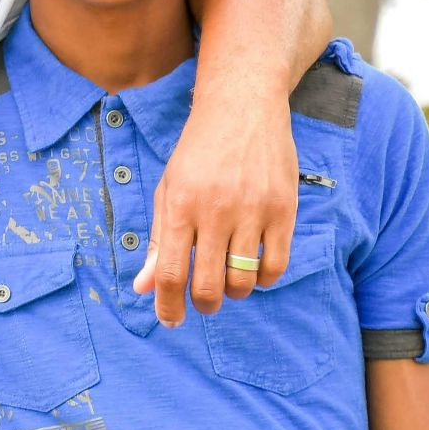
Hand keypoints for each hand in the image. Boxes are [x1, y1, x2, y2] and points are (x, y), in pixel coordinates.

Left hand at [132, 92, 295, 323]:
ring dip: (233, 293)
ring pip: (243, 282)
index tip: (170, 320)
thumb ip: (159, 240)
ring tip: (227, 280)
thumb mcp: (168, 189)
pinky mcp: (284, 210)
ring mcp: (253, 210)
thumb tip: (144, 288)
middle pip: (207, 285)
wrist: (242, 109)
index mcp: (180, 205)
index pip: (171, 273)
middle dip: (203, 305)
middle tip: (203, 303)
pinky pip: (276, 266)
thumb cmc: (198, 152)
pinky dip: (263, 279)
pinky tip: (253, 270)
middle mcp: (216, 210)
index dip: (168, 306)